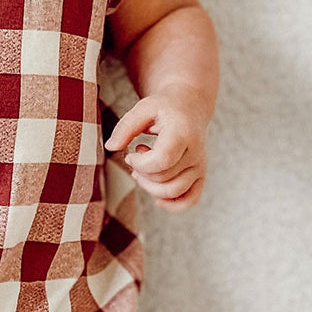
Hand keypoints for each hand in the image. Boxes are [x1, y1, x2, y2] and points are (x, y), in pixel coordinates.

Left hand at [104, 87, 208, 211]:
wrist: (189, 107)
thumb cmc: (164, 108)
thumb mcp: (143, 108)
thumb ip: (125, 127)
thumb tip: (111, 147)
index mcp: (182, 134)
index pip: (163, 160)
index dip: (141, 163)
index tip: (131, 154)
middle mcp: (196, 152)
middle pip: (164, 179)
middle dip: (142, 173)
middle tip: (136, 157)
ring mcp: (200, 166)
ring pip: (173, 192)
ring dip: (150, 187)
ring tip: (144, 170)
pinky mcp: (200, 175)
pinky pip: (190, 199)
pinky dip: (173, 204)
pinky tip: (157, 197)